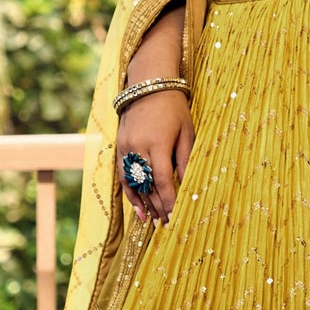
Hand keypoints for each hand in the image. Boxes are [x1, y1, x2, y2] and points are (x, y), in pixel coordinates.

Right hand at [117, 88, 193, 226]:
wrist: (148, 84)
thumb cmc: (174, 108)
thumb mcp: (187, 132)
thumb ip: (186, 160)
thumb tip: (190, 187)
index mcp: (158, 143)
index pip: (164, 181)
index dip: (170, 202)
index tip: (177, 217)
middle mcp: (138, 147)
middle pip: (148, 186)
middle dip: (158, 207)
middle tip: (168, 225)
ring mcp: (126, 147)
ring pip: (134, 183)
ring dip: (144, 204)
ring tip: (155, 221)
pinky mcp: (119, 146)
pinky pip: (123, 175)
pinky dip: (131, 193)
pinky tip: (139, 208)